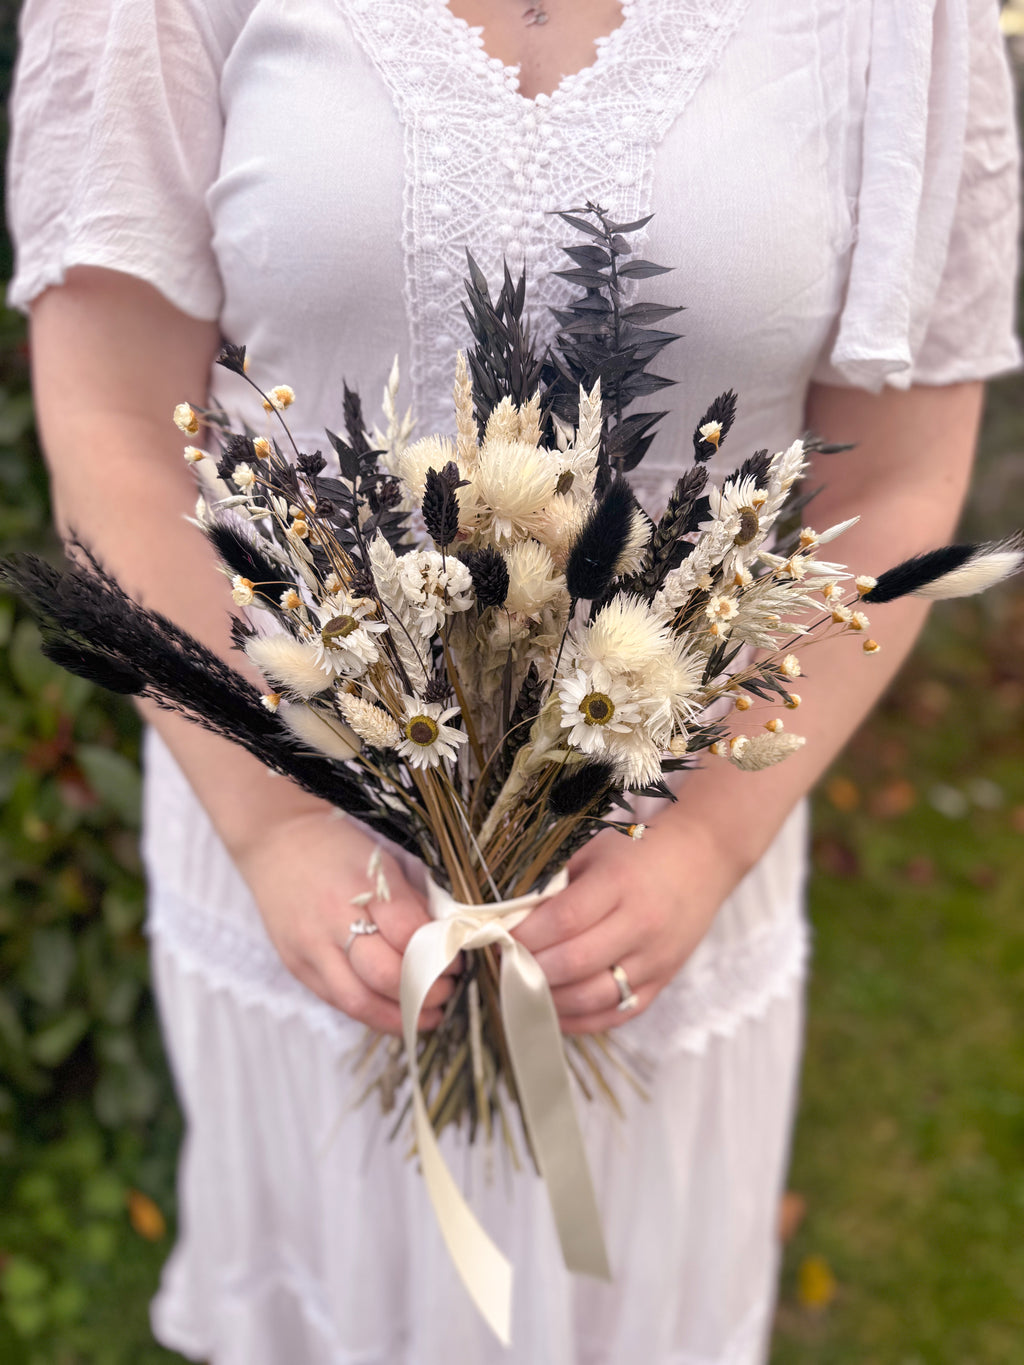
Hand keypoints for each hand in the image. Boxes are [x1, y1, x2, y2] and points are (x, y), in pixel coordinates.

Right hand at [233, 809, 455, 1033]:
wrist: (276, 841)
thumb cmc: (337, 847)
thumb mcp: (383, 862)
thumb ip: (412, 904)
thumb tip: (444, 943)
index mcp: (360, 885)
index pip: (409, 935)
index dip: (440, 953)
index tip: (457, 959)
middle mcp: (332, 920)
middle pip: (385, 975)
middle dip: (426, 990)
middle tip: (447, 989)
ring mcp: (310, 948)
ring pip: (360, 1002)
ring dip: (401, 1016)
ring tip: (429, 1014)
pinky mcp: (297, 966)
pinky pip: (339, 1002)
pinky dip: (373, 1013)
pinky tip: (396, 1012)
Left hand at [512, 817, 742, 1033]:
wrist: (703, 859)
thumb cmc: (640, 852)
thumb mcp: (596, 851)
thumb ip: (556, 884)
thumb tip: (510, 917)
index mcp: (620, 883)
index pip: (564, 919)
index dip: (526, 935)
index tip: (501, 937)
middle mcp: (641, 923)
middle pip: (574, 962)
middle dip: (530, 967)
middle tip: (506, 962)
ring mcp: (654, 958)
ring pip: (593, 996)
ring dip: (550, 998)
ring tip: (525, 986)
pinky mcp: (662, 982)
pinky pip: (615, 1014)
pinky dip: (580, 1020)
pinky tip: (555, 1010)